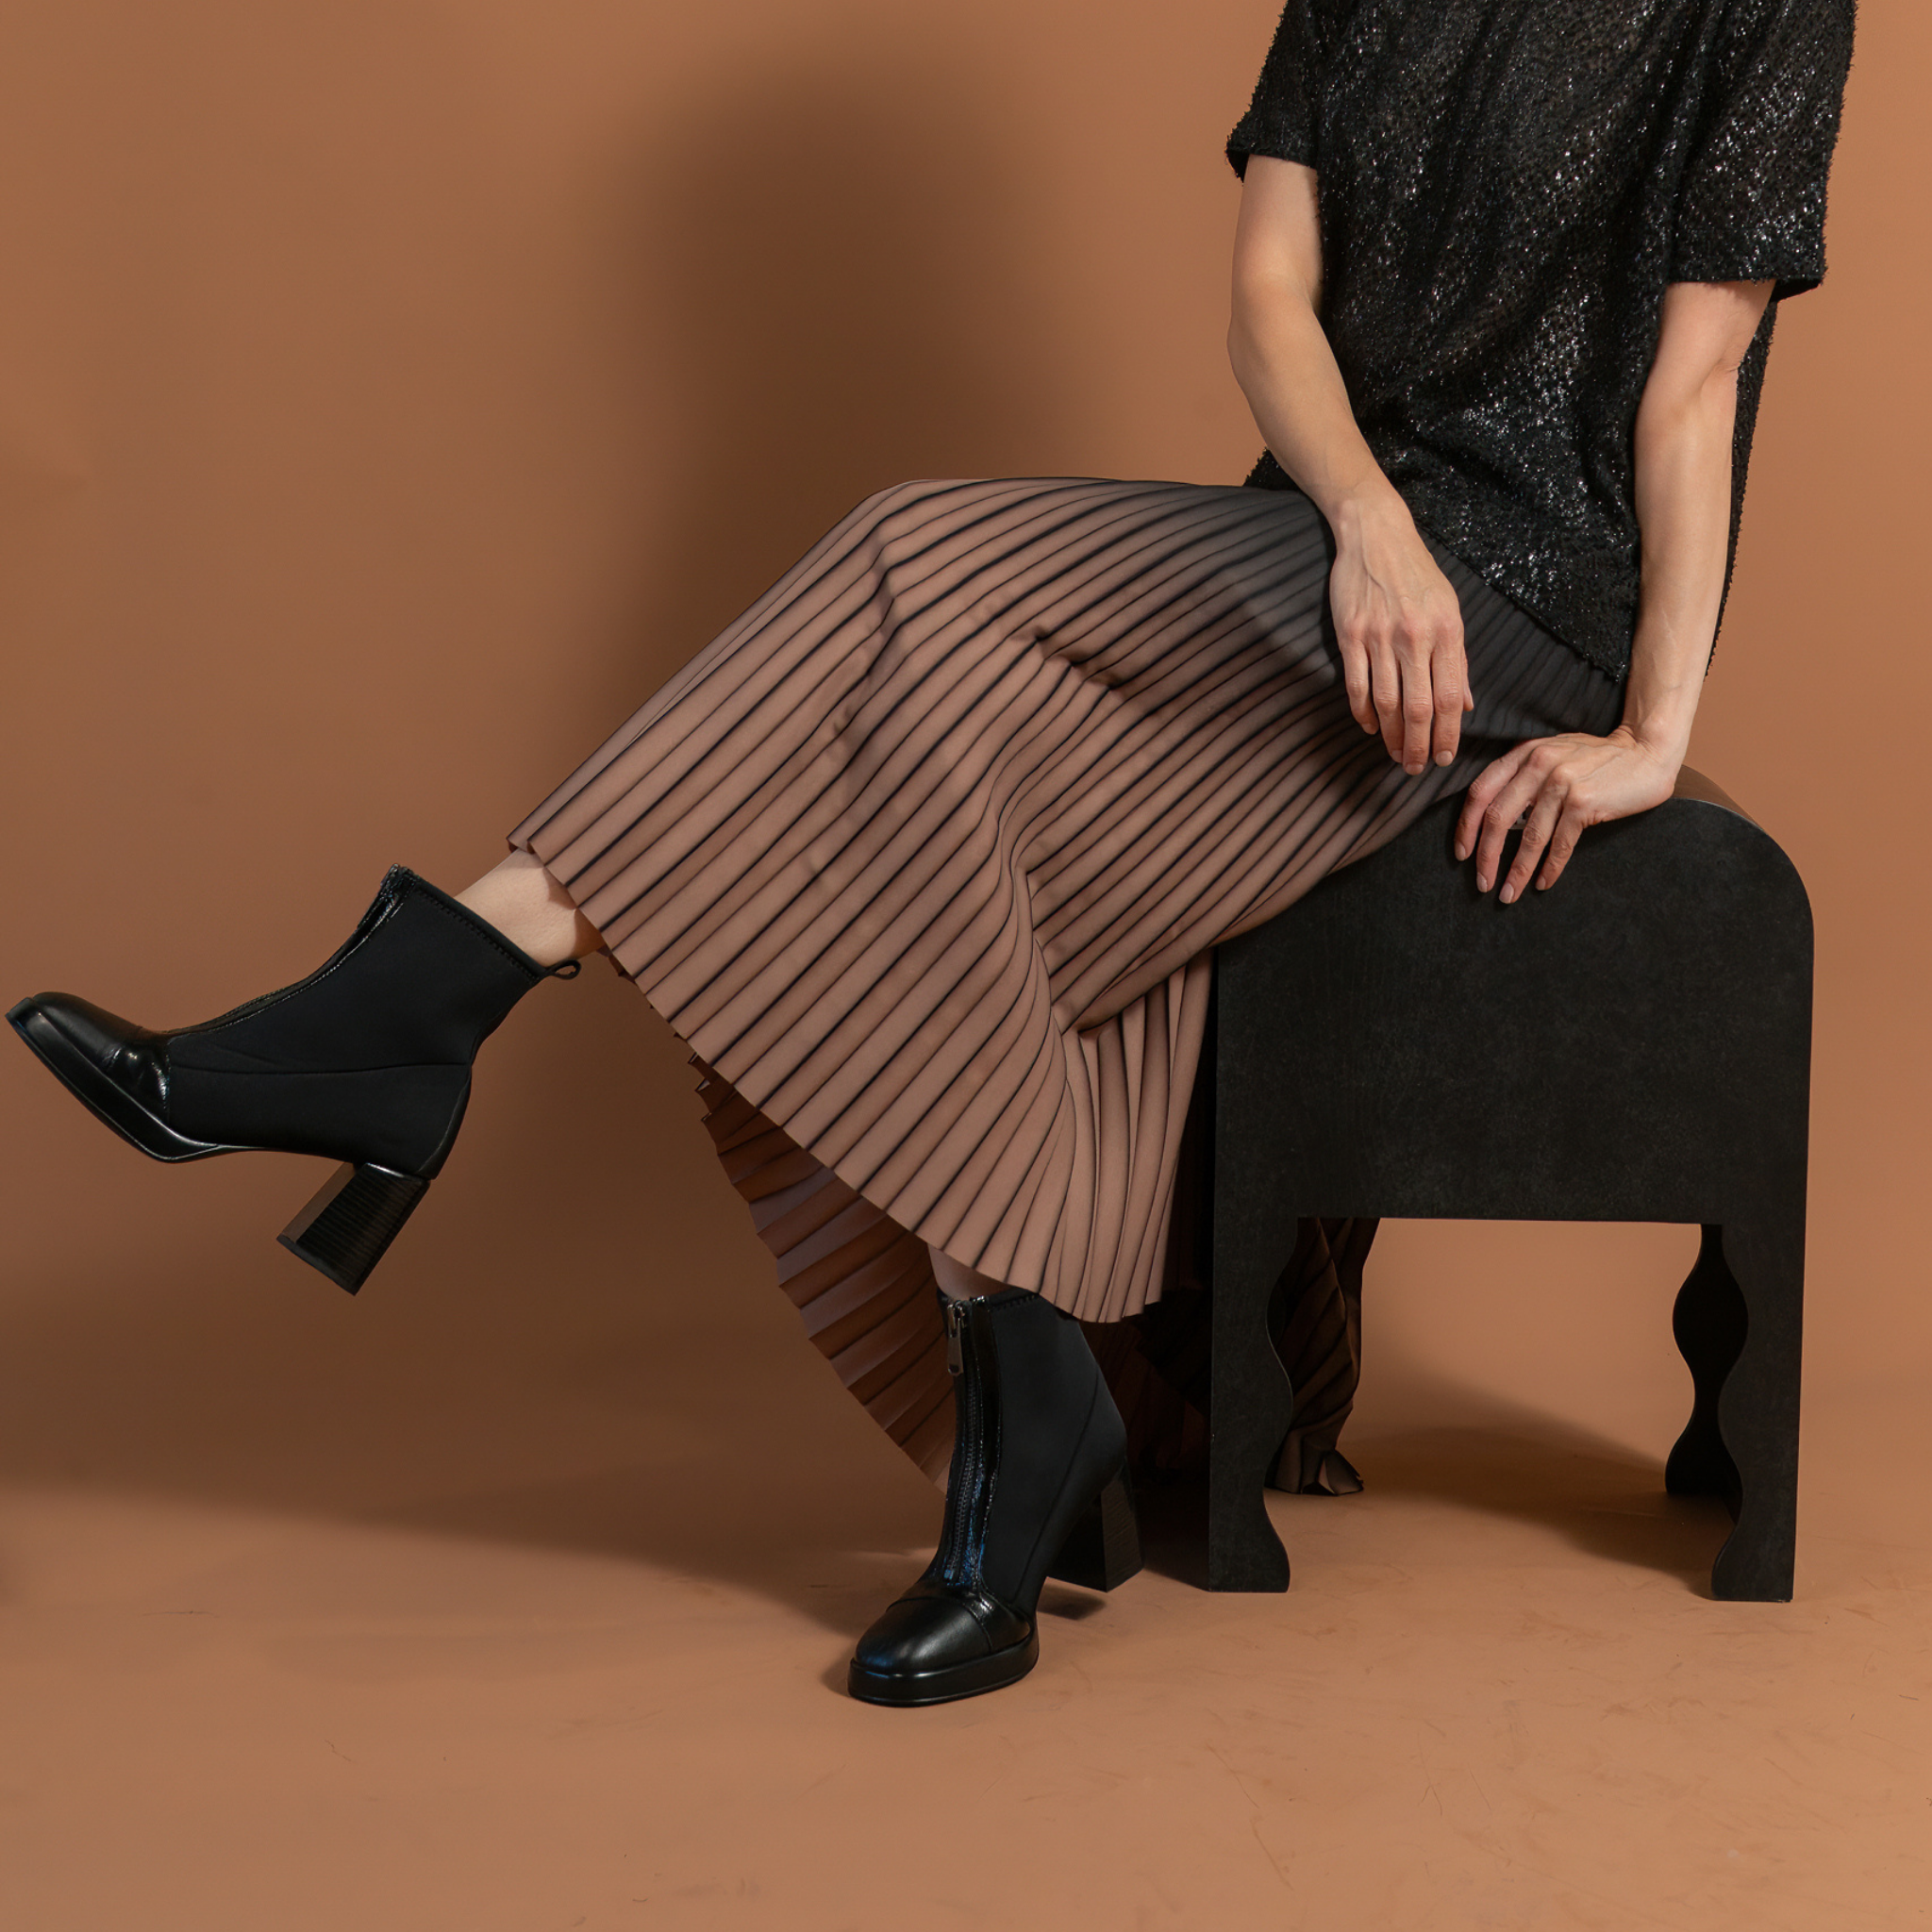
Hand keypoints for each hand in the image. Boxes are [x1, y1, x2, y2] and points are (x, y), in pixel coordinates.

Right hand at [1329, 496, 1472, 774]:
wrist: (1377, 535)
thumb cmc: (1417, 574)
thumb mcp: (1450, 610)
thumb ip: (1457, 659)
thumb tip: (1465, 704)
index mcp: (1446, 631)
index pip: (1449, 697)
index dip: (1448, 734)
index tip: (1444, 757)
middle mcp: (1415, 636)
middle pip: (1418, 707)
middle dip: (1419, 745)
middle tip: (1417, 768)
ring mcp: (1380, 636)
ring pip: (1386, 702)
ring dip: (1392, 736)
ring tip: (1396, 755)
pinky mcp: (1350, 634)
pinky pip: (1357, 685)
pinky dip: (1363, 713)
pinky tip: (1371, 728)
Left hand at [1455, 726, 1682, 901]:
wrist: (1646, 750)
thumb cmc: (1596, 759)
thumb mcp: (1553, 753)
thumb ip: (1523, 775)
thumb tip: (1492, 817)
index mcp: (1524, 753)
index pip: (1480, 791)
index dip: (1466, 826)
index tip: (1462, 854)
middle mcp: (1538, 764)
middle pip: (1497, 817)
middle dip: (1485, 856)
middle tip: (1481, 883)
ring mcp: (1562, 783)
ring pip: (1529, 837)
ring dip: (1516, 871)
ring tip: (1508, 894)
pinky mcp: (1585, 802)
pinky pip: (1560, 844)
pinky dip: (1549, 868)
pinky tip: (1542, 883)